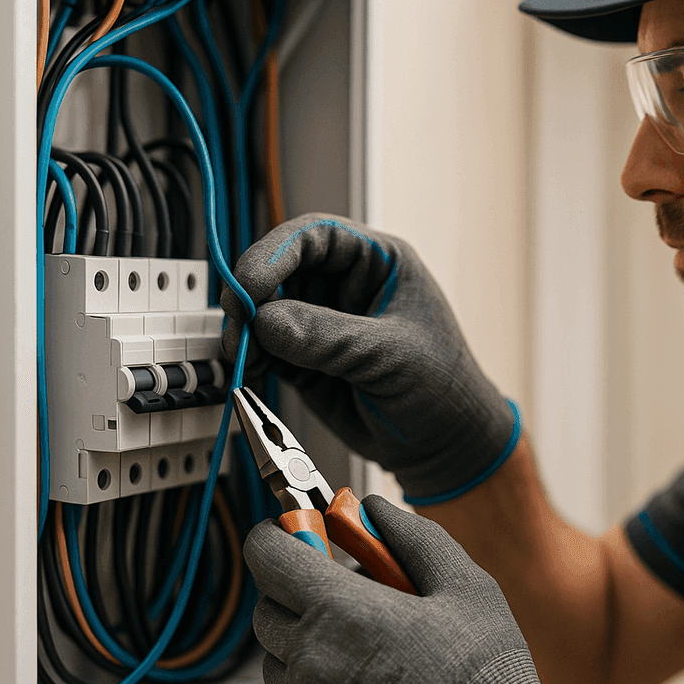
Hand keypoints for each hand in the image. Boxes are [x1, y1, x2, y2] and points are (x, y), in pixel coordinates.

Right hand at [222, 213, 517, 502]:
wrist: (444, 447)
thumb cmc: (444, 389)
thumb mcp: (391, 356)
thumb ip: (330, 337)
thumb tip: (267, 321)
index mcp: (378, 262)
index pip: (316, 237)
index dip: (276, 251)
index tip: (251, 281)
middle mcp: (346, 286)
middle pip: (281, 270)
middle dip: (253, 294)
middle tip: (239, 321)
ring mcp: (323, 323)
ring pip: (266, 310)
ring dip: (247, 329)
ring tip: (245, 354)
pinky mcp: (306, 360)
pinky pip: (266, 348)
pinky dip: (252, 357)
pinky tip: (252, 370)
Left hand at [243, 496, 601, 683]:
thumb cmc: (485, 682)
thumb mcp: (466, 587)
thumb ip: (413, 537)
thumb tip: (376, 512)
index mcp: (341, 613)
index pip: (269, 556)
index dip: (278, 536)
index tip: (295, 533)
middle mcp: (311, 662)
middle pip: (267, 608)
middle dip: (297, 592)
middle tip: (346, 593)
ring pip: (277, 662)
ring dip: (305, 644)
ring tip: (365, 649)